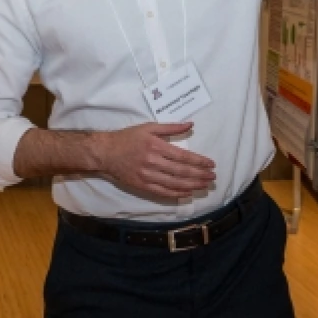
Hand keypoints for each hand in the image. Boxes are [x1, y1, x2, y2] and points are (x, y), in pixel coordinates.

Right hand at [93, 122, 215, 198]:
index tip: (211, 164)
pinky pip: (163, 192)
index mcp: (156, 146)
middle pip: (181, 171)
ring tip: (204, 185)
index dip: (199, 161)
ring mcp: (147, 176)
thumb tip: (190, 124)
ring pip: (174, 183)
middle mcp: (153, 162)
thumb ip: (170, 127)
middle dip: (200, 175)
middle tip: (212, 176)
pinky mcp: (142, 185)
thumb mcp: (149, 127)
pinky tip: (187, 192)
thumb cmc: (128, 138)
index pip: (183, 156)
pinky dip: (177, 193)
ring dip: (192, 185)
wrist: (105, 152)